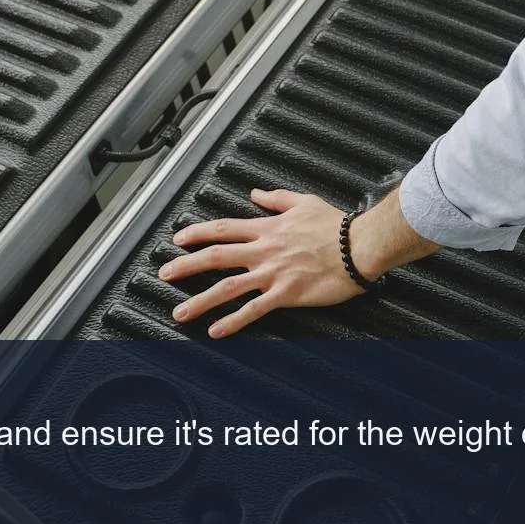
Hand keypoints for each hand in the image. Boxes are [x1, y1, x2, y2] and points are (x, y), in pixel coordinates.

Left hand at [159, 189, 362, 337]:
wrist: (360, 245)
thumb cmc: (337, 226)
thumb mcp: (303, 201)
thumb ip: (276, 198)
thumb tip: (256, 193)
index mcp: (267, 228)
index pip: (223, 228)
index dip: (197, 233)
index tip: (178, 239)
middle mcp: (264, 250)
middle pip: (216, 256)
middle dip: (186, 265)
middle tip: (164, 273)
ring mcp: (273, 273)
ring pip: (228, 286)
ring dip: (200, 300)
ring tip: (179, 312)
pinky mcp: (286, 294)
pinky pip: (254, 309)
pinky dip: (233, 321)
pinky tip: (216, 331)